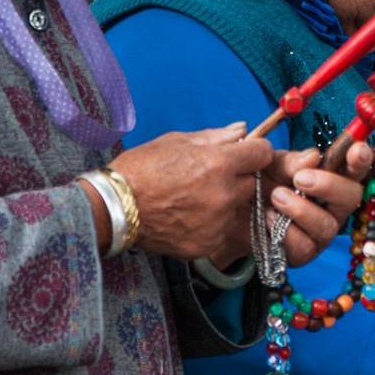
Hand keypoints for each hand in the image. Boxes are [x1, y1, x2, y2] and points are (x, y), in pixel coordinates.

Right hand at [105, 122, 273, 264]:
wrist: (112, 208)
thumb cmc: (140, 169)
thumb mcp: (176, 142)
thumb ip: (215, 137)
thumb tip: (242, 129)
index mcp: (219, 164)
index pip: (262, 154)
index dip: (254, 151)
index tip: (245, 154)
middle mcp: (223, 195)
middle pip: (251, 184)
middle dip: (237, 178)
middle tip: (209, 178)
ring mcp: (217, 223)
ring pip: (237, 209)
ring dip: (224, 203)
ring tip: (194, 199)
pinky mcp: (207, 244)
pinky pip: (221, 230)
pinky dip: (211, 225)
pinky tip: (188, 217)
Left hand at [265, 142, 371, 267]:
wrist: (232, 210)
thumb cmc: (260, 181)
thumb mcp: (272, 163)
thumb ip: (293, 161)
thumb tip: (314, 157)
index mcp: (331, 177)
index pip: (355, 168)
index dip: (362, 160)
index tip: (358, 150)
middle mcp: (332, 206)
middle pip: (352, 197)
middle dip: (329, 186)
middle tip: (301, 179)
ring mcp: (320, 231)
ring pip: (327, 225)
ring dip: (300, 209)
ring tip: (275, 196)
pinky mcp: (303, 253)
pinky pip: (304, 245)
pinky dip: (284, 230)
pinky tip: (268, 217)